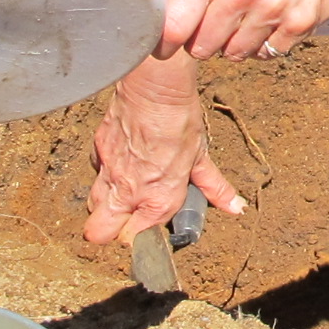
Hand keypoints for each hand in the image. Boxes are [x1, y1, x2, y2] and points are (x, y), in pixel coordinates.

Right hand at [84, 54, 244, 246]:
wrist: (154, 89)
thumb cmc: (181, 122)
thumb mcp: (201, 157)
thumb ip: (214, 188)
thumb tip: (235, 207)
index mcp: (157, 199)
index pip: (133, 239)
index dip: (138, 237)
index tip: (147, 228)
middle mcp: (129, 192)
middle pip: (98, 234)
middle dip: (109, 232)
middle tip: (127, 217)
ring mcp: (109, 172)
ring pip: (92, 206)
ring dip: (105, 205)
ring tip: (124, 192)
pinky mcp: (97, 151)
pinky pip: (94, 173)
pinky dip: (105, 173)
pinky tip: (122, 163)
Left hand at [160, 0, 328, 61]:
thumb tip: (164, 28)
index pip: (173, 24)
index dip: (164, 42)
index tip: (164, 48)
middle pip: (201, 48)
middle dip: (206, 42)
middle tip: (220, 23)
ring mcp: (272, 7)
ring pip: (234, 55)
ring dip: (238, 44)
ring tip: (250, 18)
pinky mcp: (298, 23)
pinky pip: (268, 54)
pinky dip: (268, 44)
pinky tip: (275, 21)